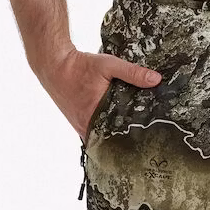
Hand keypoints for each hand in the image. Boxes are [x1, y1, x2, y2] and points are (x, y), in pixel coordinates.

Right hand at [33, 46, 161, 138]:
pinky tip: (117, 132)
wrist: (54, 65)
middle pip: (112, 141)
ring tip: (136, 141)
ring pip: (103, 140)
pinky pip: (95, 135)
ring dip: (116, 139)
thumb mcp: (108, 65)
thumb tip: (155, 80)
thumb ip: (132, 73)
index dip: (135, 140)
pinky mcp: (79, 125)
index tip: (150, 142)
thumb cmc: (79, 66)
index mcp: (97, 116)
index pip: (120, 136)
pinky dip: (105, 133)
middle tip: (147, 144)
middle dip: (128, 141)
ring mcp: (82, 128)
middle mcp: (88, 127)